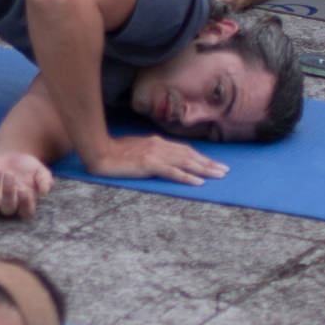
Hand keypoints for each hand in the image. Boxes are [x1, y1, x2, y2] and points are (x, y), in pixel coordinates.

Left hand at [0, 150, 55, 217]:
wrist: (12, 156)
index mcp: (26, 204)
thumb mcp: (41, 172)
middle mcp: (9, 206)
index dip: (25, 204)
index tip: (24, 190)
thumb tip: (44, 192)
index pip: (26, 212)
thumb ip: (45, 181)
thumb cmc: (29, 168)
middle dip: (8, 193)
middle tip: (10, 174)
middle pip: (7, 209)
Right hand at [84, 134, 218, 186]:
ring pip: (186, 162)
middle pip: (190, 155)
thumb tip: (163, 159)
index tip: (213, 163)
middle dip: (209, 163)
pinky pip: (173, 172)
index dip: (200, 156)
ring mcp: (155, 154)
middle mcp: (159, 145)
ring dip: (204, 169)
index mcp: (157, 142)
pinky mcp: (149, 164)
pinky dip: (187, 177)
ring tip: (219, 175)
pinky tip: (199, 183)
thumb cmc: (114, 153)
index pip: (184, 149)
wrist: (99, 152)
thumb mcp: (136, 149)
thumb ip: (151, 152)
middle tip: (225, 170)